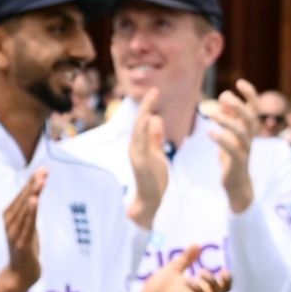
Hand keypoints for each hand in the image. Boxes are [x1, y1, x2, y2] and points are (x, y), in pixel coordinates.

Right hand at [0, 170, 45, 291]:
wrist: (19, 276)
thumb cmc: (25, 249)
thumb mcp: (29, 226)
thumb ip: (31, 209)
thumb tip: (36, 189)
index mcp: (10, 216)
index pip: (22, 195)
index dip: (31, 182)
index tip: (42, 169)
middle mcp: (9, 223)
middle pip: (23, 200)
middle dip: (33, 184)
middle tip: (43, 171)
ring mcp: (14, 233)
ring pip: (25, 210)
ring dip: (33, 194)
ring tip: (40, 182)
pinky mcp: (21, 244)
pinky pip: (27, 225)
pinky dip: (31, 212)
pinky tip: (34, 201)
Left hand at [123, 244, 232, 291]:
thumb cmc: (157, 289)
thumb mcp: (171, 271)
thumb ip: (185, 260)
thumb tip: (197, 245)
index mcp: (199, 290)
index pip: (221, 288)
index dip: (226, 281)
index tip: (224, 270)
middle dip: (213, 283)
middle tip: (202, 272)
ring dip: (199, 291)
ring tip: (187, 280)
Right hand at [126, 89, 167, 228]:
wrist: (150, 201)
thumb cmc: (154, 179)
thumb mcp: (157, 154)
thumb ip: (155, 137)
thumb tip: (156, 119)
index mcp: (139, 144)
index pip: (143, 121)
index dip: (148, 106)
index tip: (155, 92)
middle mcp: (134, 146)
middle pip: (139, 121)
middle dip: (146, 105)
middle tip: (154, 90)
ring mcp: (136, 154)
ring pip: (138, 128)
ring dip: (145, 112)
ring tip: (152, 97)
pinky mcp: (139, 162)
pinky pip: (141, 142)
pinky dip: (143, 129)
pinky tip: (149, 118)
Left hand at [209, 80, 259, 213]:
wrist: (237, 183)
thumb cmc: (232, 156)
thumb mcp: (231, 135)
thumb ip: (229, 117)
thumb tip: (224, 99)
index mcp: (248, 129)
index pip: (254, 108)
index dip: (250, 94)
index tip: (239, 82)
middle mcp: (250, 137)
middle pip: (249, 117)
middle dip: (238, 105)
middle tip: (223, 96)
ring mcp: (245, 150)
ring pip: (241, 132)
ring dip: (226, 120)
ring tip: (211, 114)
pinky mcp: (238, 162)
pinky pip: (233, 149)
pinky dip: (222, 140)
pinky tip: (209, 132)